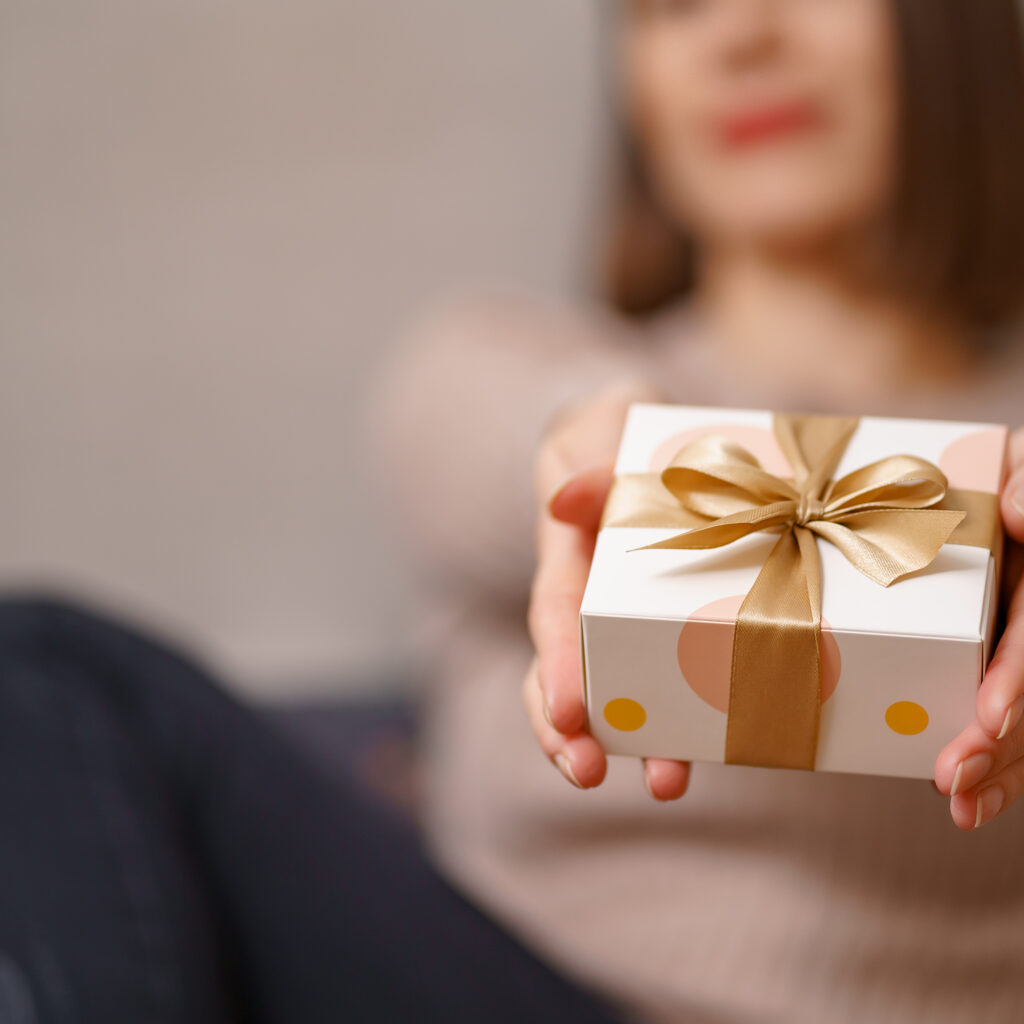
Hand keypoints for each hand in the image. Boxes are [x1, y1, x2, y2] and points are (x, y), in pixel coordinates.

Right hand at [522, 380, 691, 799]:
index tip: (567, 713)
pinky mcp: (680, 624)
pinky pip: (683, 675)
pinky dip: (697, 716)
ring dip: (638, 742)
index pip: (553, 615)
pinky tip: (727, 750)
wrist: (647, 439)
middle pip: (567, 675)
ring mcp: (633, 620)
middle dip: (568, 731)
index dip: (556, 664)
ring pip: (622, 692)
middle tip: (585, 775)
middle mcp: (595, 599)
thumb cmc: (618, 430)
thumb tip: (567, 503)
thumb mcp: (602, 423)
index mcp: (571, 555)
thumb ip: (590, 455)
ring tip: (666, 786)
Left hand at [935, 427, 1023, 827]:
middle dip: (1005, 744)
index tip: (989, 718)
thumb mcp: (1023, 470)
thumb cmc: (998, 473)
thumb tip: (1019, 511)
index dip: (1020, 679)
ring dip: (1004, 768)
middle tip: (955, 781)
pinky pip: (1012, 715)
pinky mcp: (1005, 665)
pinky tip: (976, 797)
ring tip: (962, 806)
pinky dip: (1002, 760)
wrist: (981, 482)